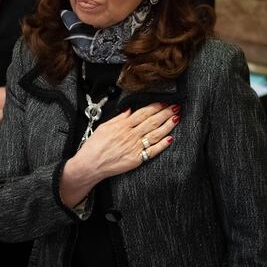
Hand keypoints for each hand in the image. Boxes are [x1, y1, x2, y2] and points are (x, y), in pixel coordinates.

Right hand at [60, 103, 179, 206]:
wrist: (90, 164)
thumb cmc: (94, 146)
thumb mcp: (104, 126)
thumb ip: (119, 118)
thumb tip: (130, 110)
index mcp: (123, 126)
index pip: (143, 113)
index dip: (155, 107)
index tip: (165, 102)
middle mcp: (130, 135)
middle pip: (152, 121)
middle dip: (165, 113)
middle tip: (176, 106)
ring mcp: (134, 147)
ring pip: (155, 134)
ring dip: (167, 126)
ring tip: (176, 118)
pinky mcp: (136, 159)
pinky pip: (152, 151)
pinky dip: (162, 145)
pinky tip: (170, 138)